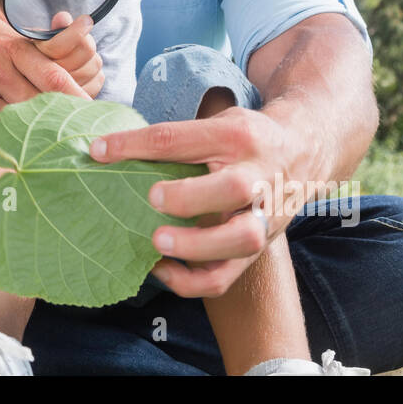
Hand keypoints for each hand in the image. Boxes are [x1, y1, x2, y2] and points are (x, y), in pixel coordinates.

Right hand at [0, 7, 90, 134]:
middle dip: (53, 121)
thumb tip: (65, 29)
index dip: (77, 98)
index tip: (93, 114)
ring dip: (18, 125)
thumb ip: (24, 30)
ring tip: (27, 132)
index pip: (53, 76)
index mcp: (8, 48)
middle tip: (71, 133)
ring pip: (11, 121)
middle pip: (37, 106)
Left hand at [86, 104, 303, 297]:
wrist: (303, 150)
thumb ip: (178, 139)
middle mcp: (257, 174)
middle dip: (190, 196)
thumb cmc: (245, 138)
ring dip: (198, 245)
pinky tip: (162, 270)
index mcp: (236, 136)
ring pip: (243, 238)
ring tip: (157, 243)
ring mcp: (264, 214)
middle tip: (152, 198)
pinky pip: (228, 276)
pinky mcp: (259, 247)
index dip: (134, 145)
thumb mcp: (219, 122)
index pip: (180, 139)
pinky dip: (193, 281)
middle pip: (234, 187)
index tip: (99, 151)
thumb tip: (111, 149)